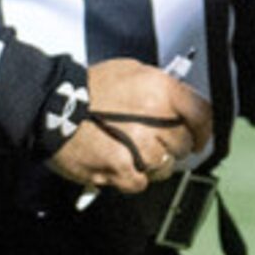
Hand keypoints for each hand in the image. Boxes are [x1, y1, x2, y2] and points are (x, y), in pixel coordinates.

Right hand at [48, 58, 212, 196]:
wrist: (51, 106)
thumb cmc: (89, 88)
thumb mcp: (131, 71)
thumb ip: (160, 87)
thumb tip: (179, 103)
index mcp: (161, 91)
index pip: (202, 115)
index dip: (203, 130)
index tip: (199, 138)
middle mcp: (155, 118)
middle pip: (182, 144)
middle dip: (172, 146)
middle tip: (154, 142)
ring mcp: (138, 147)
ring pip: (164, 167)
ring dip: (152, 164)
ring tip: (132, 152)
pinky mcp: (120, 169)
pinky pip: (141, 183)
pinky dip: (133, 178)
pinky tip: (121, 165)